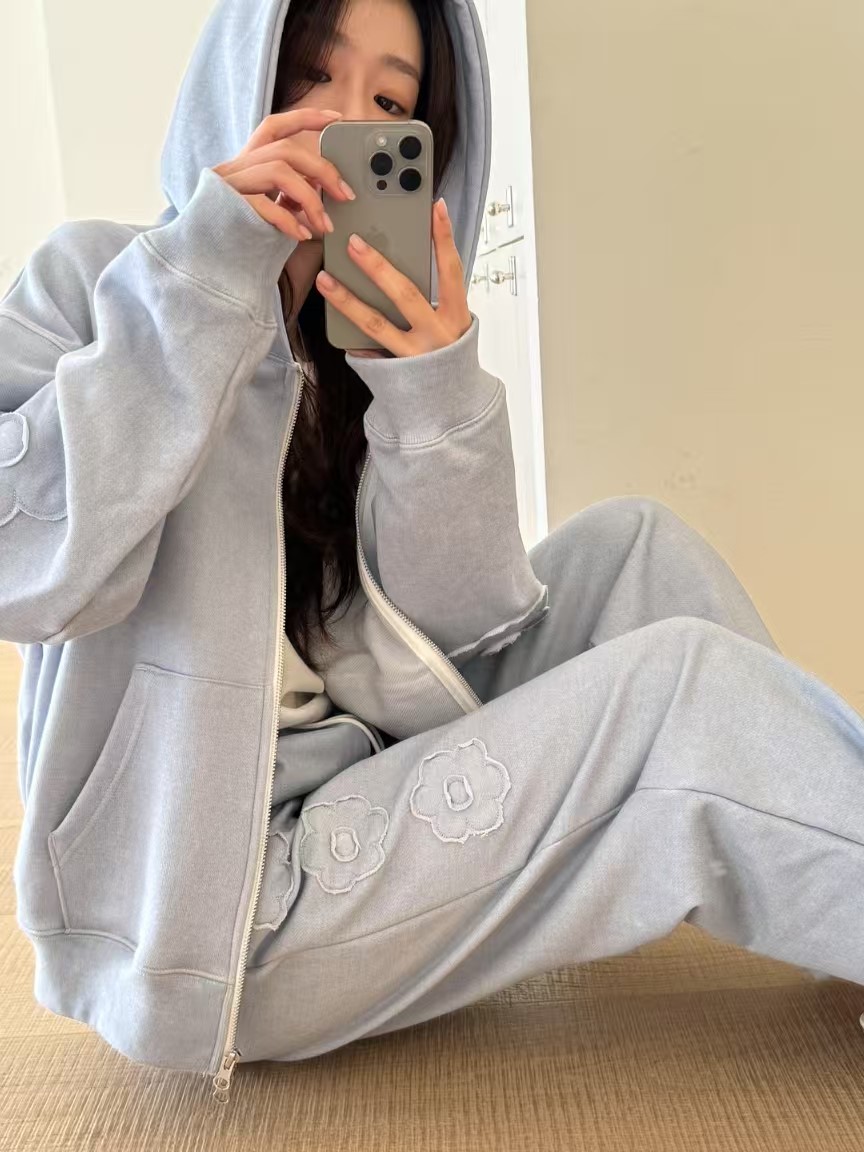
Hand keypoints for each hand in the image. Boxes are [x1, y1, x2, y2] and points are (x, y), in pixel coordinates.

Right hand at [212, 108, 355, 241]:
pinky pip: (264, 203)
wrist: (201, 260)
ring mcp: (229, 185)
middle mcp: (236, 166)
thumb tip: (322, 190)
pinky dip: (289, 219)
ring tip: (325, 225)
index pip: (275, 127)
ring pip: (278, 170)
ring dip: (310, 198)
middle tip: (345, 194)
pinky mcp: (227, 206)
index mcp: (247, 162)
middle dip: (321, 169)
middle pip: (285, 149)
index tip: (336, 118)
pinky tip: (302, 235)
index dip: (305, 118)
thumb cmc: (239, 236)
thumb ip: (289, 195)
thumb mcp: (269, 209)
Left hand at [315, 198, 471, 358]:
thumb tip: (398, 259)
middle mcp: (437, 334)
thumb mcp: (450, 321)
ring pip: (375, 324)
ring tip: (325, 278)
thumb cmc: (447, 352)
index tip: (436, 207)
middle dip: (379, 266)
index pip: (451, 271)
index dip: (444, 239)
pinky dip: (350, 335)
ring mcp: (415, 354)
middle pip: (406, 294)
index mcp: (457, 316)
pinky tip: (331, 320)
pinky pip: (368, 350)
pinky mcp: (395, 372)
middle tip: (353, 242)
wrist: (452, 404)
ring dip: (347, 299)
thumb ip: (433, 294)